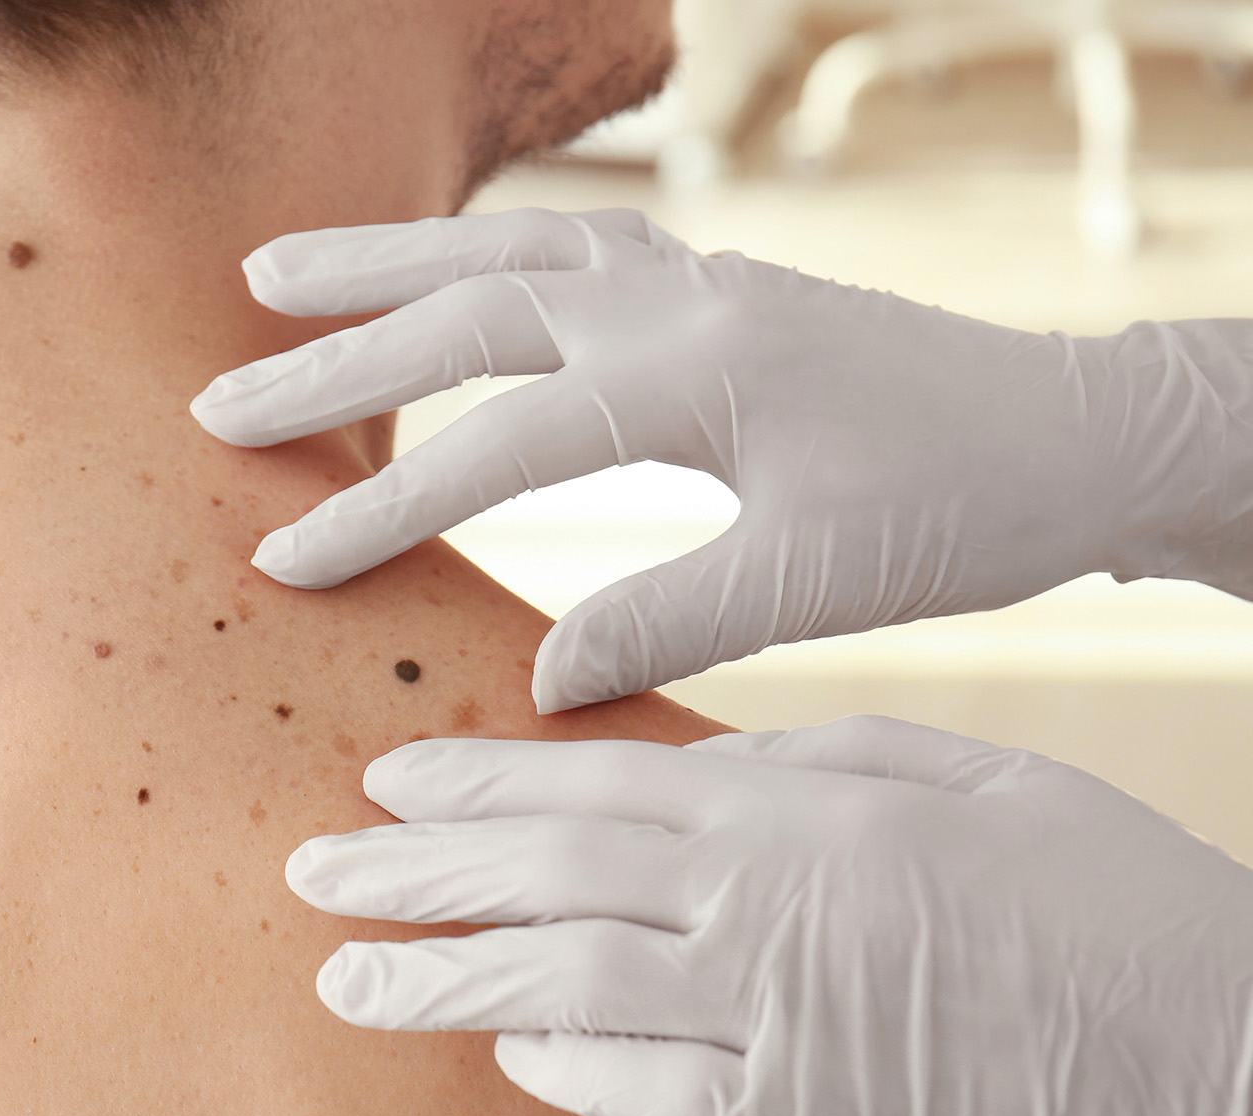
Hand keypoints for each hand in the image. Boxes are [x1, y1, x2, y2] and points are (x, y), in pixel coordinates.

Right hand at [191, 208, 1252, 708]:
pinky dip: (475, 255)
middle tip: (218, 405)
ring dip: (385, 266)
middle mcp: (679, 301)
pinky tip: (433, 274)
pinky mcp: (709, 287)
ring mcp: (693, 279)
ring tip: (269, 277)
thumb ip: (666, 619)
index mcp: (699, 373)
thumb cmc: (964, 507)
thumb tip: (536, 682)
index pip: (501, 441)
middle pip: (471, 314)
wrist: (1080, 431)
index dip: (385, 505)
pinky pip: (563, 250)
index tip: (283, 562)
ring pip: (506, 252)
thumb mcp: (819, 581)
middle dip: (336, 362)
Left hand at [287, 715, 1252, 1115]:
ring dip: (439, 978)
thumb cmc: (1124, 913)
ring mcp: (779, 1018)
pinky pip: (646, 1092)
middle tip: (312, 869)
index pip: (591, 784)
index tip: (382, 780)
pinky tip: (499, 1047)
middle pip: (547, 877)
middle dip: (415, 871)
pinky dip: (562, 1065)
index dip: (473, 785)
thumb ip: (832, 760)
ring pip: (563, 985)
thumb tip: (705, 760)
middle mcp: (769, 899)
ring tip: (341, 977)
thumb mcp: (985, 784)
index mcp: (805, 804)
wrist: (1246, 1061)